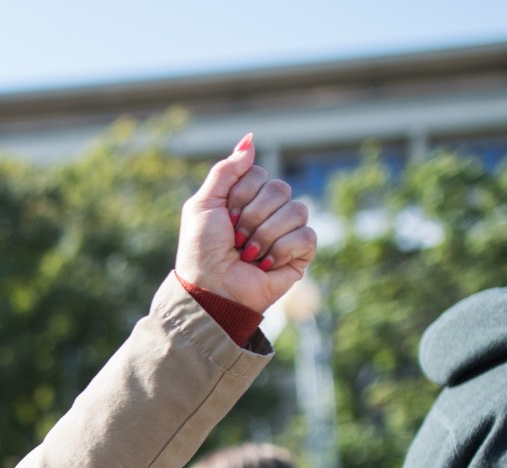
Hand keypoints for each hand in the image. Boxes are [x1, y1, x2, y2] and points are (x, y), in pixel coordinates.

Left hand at [175, 134, 316, 313]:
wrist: (211, 289)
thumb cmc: (201, 251)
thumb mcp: (203, 205)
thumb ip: (226, 171)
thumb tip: (250, 139)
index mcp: (247, 197)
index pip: (259, 174)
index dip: (240, 195)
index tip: (224, 218)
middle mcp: (269, 211)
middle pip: (279, 190)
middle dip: (251, 217)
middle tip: (235, 239)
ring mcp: (287, 231)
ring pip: (296, 210)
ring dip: (264, 235)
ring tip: (247, 254)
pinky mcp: (301, 253)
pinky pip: (305, 236)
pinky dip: (281, 250)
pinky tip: (264, 264)